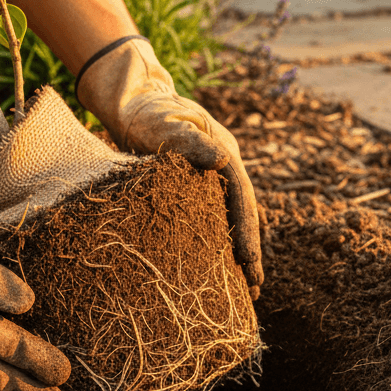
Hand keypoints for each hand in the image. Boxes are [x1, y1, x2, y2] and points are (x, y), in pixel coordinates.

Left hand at [77, 37, 263, 297]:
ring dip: (240, 251)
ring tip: (246, 287)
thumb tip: (222, 160)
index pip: (243, 200)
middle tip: (255, 288)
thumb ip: (190, 141)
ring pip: (234, 219)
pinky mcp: (198, 186)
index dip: (248, 233)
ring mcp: (213, 178)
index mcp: (225, 154)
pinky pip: (217, 217)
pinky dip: (223, 240)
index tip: (250, 263)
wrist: (134, 101)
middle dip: (251, 251)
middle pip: (245, 215)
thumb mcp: (165, 124)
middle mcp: (225, 168)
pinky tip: (223, 265)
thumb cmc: (146, 113)